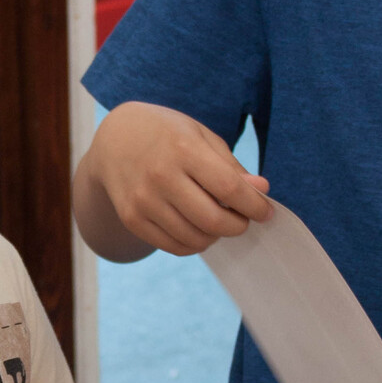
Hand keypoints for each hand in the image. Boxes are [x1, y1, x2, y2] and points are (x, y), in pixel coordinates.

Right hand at [88, 101, 270, 255]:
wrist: (115, 141)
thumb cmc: (168, 135)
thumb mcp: (202, 137)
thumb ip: (232, 167)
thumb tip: (261, 193)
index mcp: (183, 149)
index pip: (229, 188)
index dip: (254, 206)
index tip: (266, 212)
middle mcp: (160, 176)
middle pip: (213, 220)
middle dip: (238, 226)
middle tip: (243, 220)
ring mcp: (143, 201)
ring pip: (194, 239)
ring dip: (216, 236)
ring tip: (219, 222)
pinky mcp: (132, 219)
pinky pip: (174, 246)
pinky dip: (194, 244)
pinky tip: (198, 229)